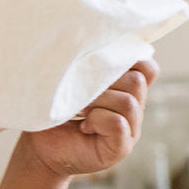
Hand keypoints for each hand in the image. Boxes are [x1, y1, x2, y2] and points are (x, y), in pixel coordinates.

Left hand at [26, 59, 158, 177]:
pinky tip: (84, 126)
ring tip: (80, 110)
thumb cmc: (53, 113)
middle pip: (137, 81)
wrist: (40, 148)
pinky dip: (98, 119)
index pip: (148, 68)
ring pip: (128, 102)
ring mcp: (131, 130)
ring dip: (98, 101)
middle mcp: (134, 110)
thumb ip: (89, 66)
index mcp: (126, 91)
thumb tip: (93, 40)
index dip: (129, 61)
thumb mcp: (71, 83)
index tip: (99, 66)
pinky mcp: (121, 148)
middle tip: (81, 93)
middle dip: (105, 82)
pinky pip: (118, 123)